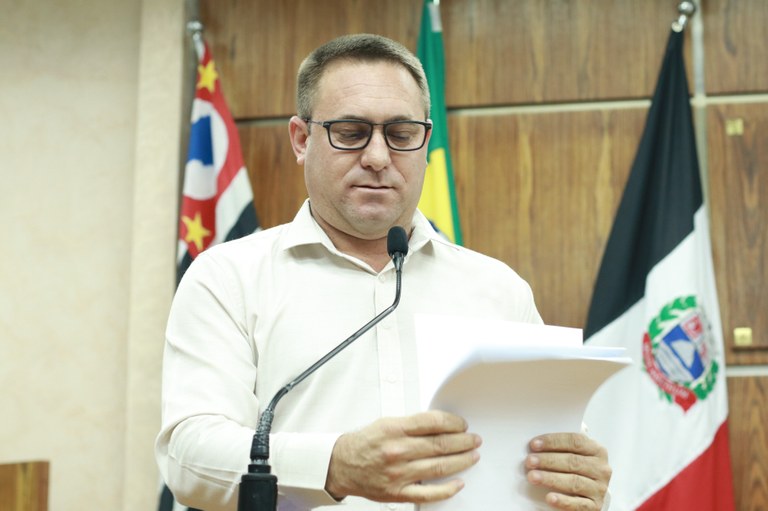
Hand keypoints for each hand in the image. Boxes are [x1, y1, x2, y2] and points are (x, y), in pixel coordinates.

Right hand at [325, 410, 481, 502]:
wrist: (342, 465)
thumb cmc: (365, 443)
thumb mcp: (386, 423)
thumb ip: (412, 424)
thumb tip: (441, 425)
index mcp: (394, 429)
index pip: (432, 422)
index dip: (453, 423)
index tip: (462, 425)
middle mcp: (397, 451)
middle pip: (440, 445)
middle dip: (463, 441)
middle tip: (474, 440)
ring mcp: (398, 473)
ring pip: (439, 467)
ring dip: (461, 461)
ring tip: (472, 455)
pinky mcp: (398, 492)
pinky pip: (428, 493)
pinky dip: (447, 489)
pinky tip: (458, 483)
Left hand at [525, 433, 610, 510]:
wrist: (588, 493)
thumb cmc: (576, 469)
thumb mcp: (573, 454)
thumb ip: (560, 447)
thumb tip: (536, 443)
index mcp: (597, 450)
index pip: (575, 441)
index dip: (553, 442)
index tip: (534, 444)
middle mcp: (601, 469)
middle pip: (573, 461)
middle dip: (548, 460)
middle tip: (529, 461)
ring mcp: (599, 488)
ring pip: (574, 482)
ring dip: (551, 479)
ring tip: (533, 477)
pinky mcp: (595, 506)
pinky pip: (578, 504)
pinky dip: (563, 501)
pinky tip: (549, 497)